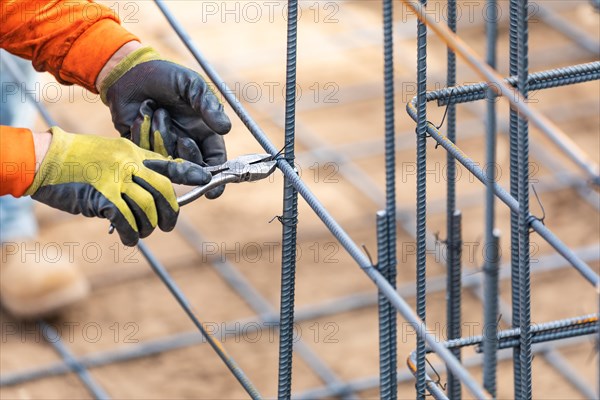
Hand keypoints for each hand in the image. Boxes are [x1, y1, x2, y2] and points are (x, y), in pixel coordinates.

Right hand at [26, 127, 211, 245]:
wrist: (45, 159)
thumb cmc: (77, 160)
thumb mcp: (111, 154)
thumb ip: (133, 168)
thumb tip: (152, 192)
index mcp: (133, 152)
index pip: (168, 163)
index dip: (189, 172)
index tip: (206, 179)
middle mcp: (129, 164)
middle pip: (163, 191)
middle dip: (170, 212)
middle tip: (167, 224)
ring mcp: (116, 179)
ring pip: (147, 208)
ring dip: (148, 226)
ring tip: (142, 232)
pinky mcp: (102, 197)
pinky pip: (126, 220)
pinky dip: (130, 234)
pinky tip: (129, 238)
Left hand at [97, 44, 229, 197]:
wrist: (129, 72)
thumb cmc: (165, 76)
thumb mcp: (191, 85)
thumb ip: (208, 106)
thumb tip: (225, 129)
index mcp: (204, 133)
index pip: (215, 162)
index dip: (216, 178)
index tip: (213, 191)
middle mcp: (185, 145)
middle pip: (191, 171)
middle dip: (187, 161)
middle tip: (182, 140)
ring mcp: (163, 149)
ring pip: (166, 162)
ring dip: (162, 134)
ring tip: (157, 109)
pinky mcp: (141, 149)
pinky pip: (145, 154)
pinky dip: (143, 133)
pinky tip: (142, 113)